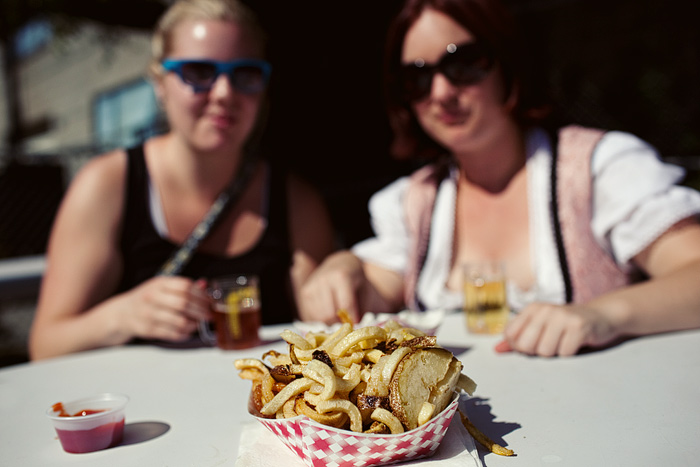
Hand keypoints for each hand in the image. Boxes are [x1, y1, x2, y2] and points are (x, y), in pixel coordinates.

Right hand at [119, 276, 212, 341]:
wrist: (122, 313)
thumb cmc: (147, 298)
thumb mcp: (162, 287)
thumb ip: (182, 286)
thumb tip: (205, 285)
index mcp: (159, 283)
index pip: (185, 286)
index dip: (201, 295)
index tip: (210, 301)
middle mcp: (152, 297)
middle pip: (184, 303)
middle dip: (201, 310)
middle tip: (209, 315)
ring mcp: (149, 314)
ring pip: (180, 321)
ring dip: (194, 324)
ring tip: (199, 324)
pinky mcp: (148, 330)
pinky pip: (172, 334)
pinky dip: (184, 334)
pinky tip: (188, 331)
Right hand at [298, 251, 365, 323]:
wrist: (339, 263)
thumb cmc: (355, 278)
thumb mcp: (365, 289)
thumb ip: (362, 307)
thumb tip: (355, 326)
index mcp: (340, 276)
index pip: (345, 305)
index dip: (351, 318)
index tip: (355, 324)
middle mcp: (323, 280)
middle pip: (329, 314)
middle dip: (339, 324)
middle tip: (345, 324)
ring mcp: (311, 286)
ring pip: (319, 317)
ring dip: (329, 323)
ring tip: (337, 320)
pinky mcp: (304, 293)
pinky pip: (310, 316)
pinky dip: (320, 321)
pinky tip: (328, 316)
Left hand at [496, 302, 616, 356]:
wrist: (600, 316)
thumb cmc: (565, 325)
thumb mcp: (540, 326)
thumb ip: (518, 338)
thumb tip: (497, 350)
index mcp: (532, 309)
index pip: (510, 335)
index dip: (518, 346)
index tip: (532, 344)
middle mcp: (545, 310)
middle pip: (526, 345)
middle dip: (536, 351)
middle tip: (550, 343)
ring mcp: (562, 317)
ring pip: (545, 351)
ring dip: (554, 353)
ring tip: (563, 341)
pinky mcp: (579, 327)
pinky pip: (564, 353)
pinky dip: (569, 354)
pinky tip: (575, 343)